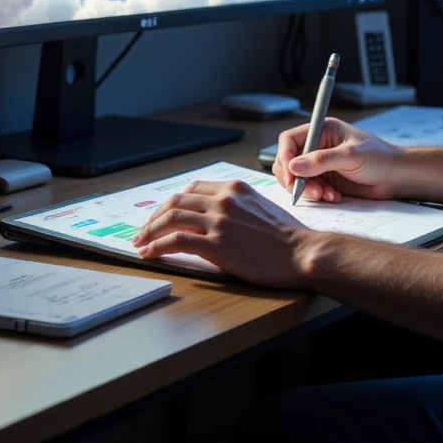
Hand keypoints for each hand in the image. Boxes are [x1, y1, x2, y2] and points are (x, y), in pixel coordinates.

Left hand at [131, 179, 308, 286]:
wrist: (301, 253)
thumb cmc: (288, 237)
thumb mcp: (261, 208)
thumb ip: (237, 207)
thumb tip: (217, 219)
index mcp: (235, 188)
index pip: (193, 188)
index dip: (173, 202)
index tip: (164, 215)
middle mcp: (224, 200)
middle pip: (176, 200)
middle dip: (155, 216)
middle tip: (144, 230)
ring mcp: (219, 221)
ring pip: (171, 217)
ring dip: (150, 231)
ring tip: (141, 243)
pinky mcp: (216, 244)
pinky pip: (176, 241)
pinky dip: (157, 246)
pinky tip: (150, 253)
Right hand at [274, 116, 405, 202]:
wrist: (397, 177)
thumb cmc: (380, 158)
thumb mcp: (350, 156)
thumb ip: (321, 160)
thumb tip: (294, 166)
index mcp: (322, 131)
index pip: (290, 140)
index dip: (284, 156)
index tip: (290, 174)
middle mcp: (318, 147)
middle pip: (289, 161)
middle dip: (294, 178)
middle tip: (305, 190)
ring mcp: (321, 165)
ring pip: (298, 178)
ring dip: (307, 189)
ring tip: (325, 194)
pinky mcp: (327, 180)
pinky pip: (311, 189)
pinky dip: (318, 195)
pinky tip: (334, 196)